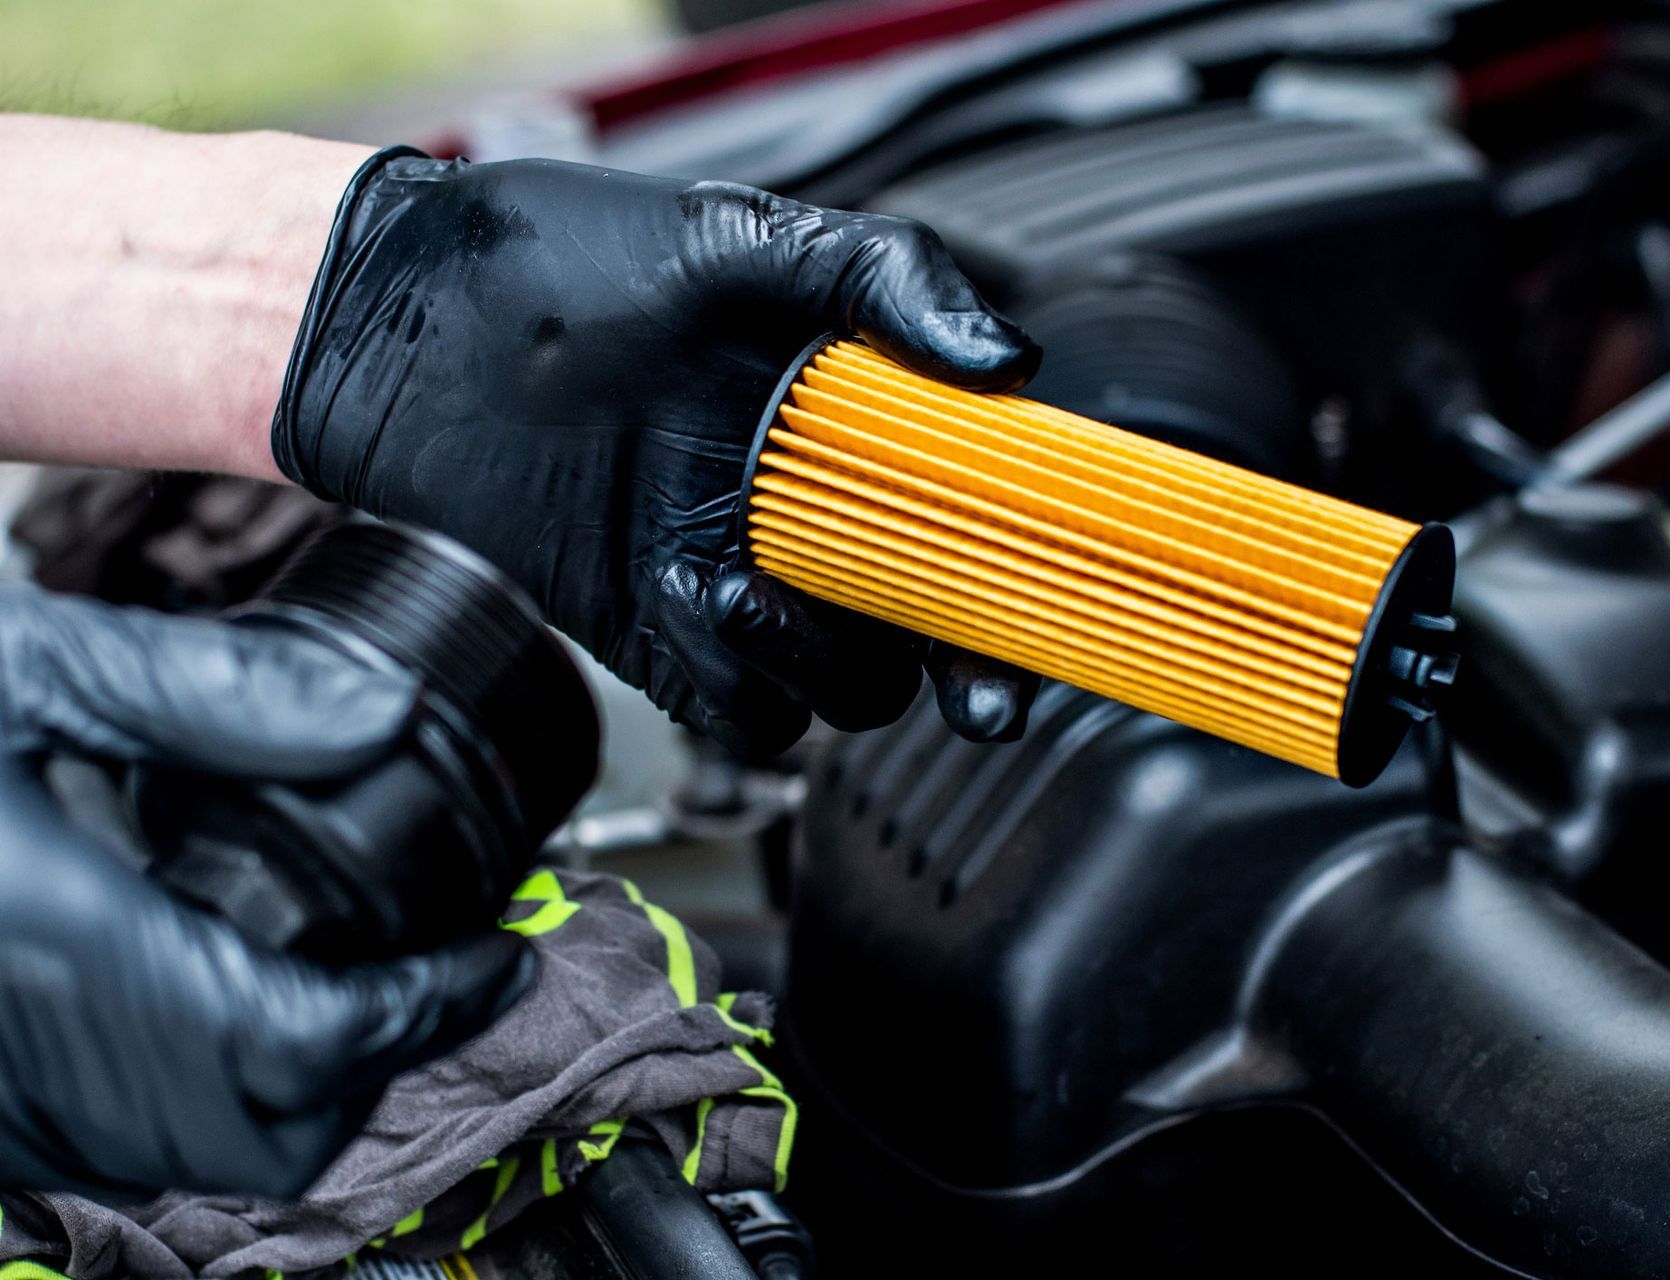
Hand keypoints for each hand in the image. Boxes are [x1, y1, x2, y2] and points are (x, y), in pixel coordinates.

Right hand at [0, 586, 532, 1197]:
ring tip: (366, 991)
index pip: (305, 1036)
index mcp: (53, 944)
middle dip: (381, 1062)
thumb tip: (378, 721)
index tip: (493, 956)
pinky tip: (230, 1013)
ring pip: (190, 1155)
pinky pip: (106, 1148)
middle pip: (267, 1128)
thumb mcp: (21, 662)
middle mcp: (16, 1055)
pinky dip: (204, 1104)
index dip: (424, 1008)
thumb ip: (208, 693)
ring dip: (301, 1090)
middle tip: (447, 975)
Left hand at [274, 152, 1042, 757]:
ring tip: (747, 588)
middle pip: (930, 628)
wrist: (418, 326)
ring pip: (842, 684)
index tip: (1065, 599)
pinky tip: (689, 595)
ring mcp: (740, 576)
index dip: (1031, 570)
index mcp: (851, 428)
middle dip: (970, 675)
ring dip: (824, 663)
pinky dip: (736, 678)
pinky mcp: (660, 633)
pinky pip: (737, 705)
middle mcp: (808, 512)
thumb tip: (1005, 356)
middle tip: (985, 692)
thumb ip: (885, 282)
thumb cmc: (575, 266)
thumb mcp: (747, 242)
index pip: (977, 515)